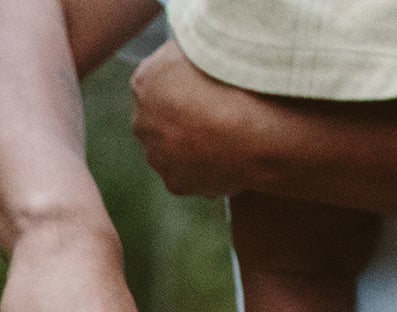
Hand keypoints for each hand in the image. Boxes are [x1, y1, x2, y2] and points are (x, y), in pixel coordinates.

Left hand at [130, 41, 259, 199]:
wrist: (255, 135)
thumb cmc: (238, 82)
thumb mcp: (210, 41)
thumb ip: (189, 47)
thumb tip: (186, 52)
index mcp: (146, 80)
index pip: (158, 76)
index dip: (182, 78)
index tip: (206, 79)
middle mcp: (141, 121)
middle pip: (159, 114)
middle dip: (181, 112)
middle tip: (216, 107)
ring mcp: (156, 156)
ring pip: (170, 145)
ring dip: (190, 139)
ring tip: (225, 132)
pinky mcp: (173, 183)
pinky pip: (186, 170)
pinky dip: (202, 163)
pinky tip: (226, 154)